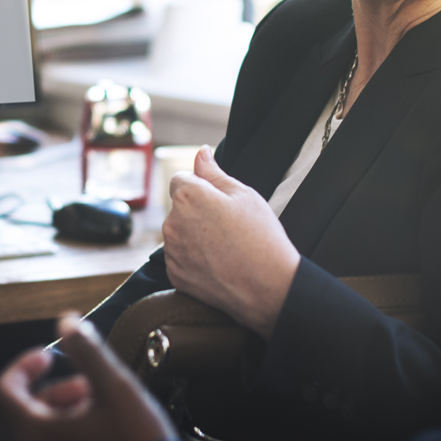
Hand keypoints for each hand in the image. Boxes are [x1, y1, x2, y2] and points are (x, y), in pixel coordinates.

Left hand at [0, 313, 176, 440]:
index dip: (22, 366)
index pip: (2, 390)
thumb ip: (86, 351)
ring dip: (51, 410)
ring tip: (90, 401)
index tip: (47, 358)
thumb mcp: (115, 387)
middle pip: (11, 413)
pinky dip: (55, 434)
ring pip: (27, 434)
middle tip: (76, 381)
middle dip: (39, 388)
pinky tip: (90, 426)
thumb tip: (66, 322)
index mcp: (34, 433)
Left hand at [163, 145, 300, 335]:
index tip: (221, 201)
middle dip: (197, 210)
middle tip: (229, 226)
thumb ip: (214, 172)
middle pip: (179, 207)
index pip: (181, 179)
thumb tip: (200, 153)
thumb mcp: (244, 195)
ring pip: (179, 233)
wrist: (268, 287)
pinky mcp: (175, 275)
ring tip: (225, 246)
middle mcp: (172, 223)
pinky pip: (180, 257)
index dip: (202, 187)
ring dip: (194, 234)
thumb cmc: (261, 237)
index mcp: (187, 196)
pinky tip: (218, 263)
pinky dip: (194, 258)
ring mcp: (172, 251)